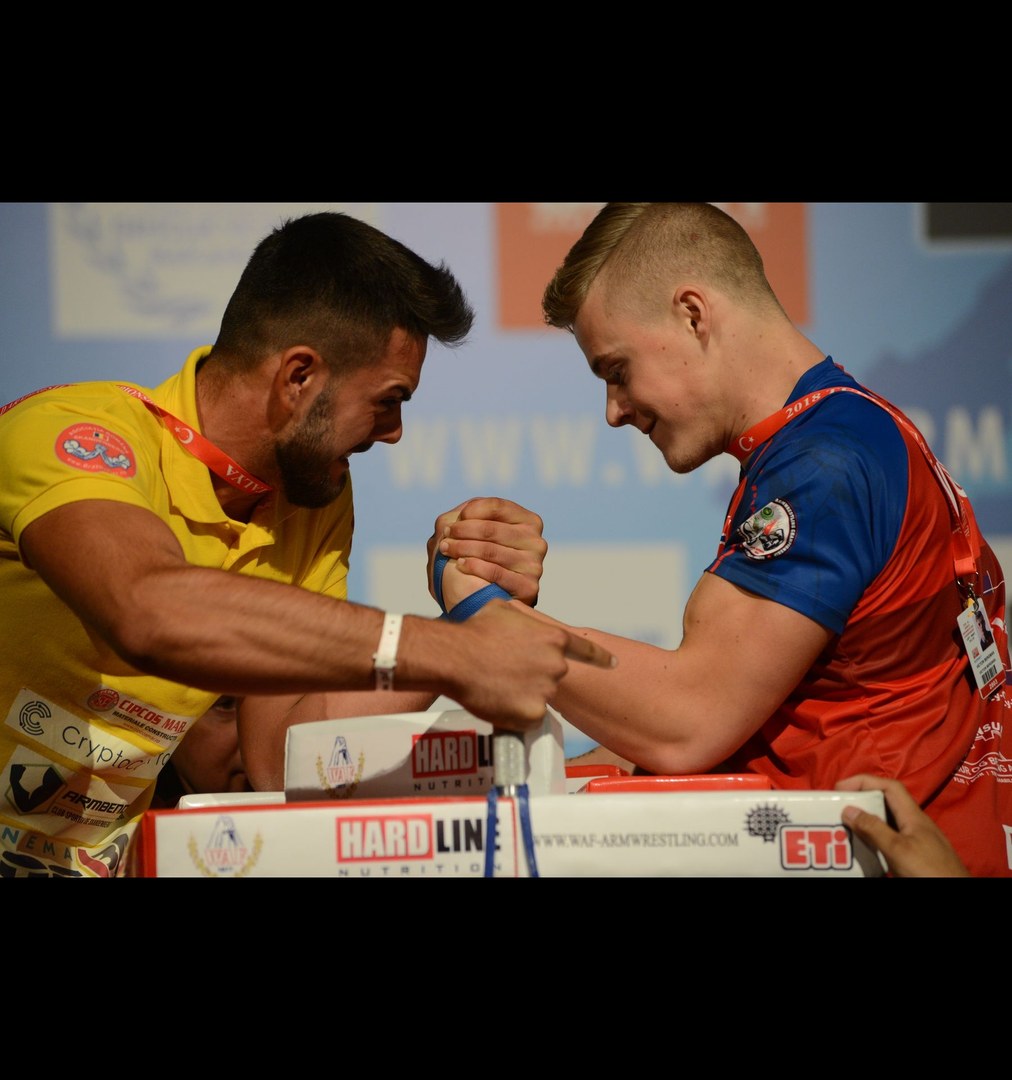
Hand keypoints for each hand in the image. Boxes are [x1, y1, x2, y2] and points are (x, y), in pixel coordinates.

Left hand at [427, 497, 546, 608]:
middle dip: (462, 532)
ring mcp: (534, 565)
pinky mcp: (529, 587)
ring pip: (491, 551)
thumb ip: (469, 516)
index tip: (451, 522)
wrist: (486, 602)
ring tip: (445, 550)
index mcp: (528, 521)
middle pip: (491, 529)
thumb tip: (463, 513)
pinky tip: (460, 565)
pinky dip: (474, 567)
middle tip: (443, 538)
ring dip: (462, 548)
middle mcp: (536, 541)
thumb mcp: (474, 531)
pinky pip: (496, 573)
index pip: (497, 506)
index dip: (471, 511)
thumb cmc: (479, 560)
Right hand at [446, 601, 615, 730]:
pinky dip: (514, 714)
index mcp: (554, 639)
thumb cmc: (475, 629)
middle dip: (535, 676)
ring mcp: (546, 690)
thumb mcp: (504, 610)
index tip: (614, 664)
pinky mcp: (533, 713)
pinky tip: (496, 700)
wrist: (457, 656)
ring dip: (523, 695)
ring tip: (496, 684)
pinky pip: (527, 718)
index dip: (601, 658)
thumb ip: (523, 620)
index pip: (586, 651)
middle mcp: (557, 665)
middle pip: (553, 676)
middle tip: (506, 672)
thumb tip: (518, 621)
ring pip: (539, 697)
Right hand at [836, 774, 969, 877]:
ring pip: (888, 822)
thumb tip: (848, 809)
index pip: (889, 787)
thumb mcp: (898, 850)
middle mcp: (915, 824)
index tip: (841, 788)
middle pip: (886, 803)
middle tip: (840, 809)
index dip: (865, 781)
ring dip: (867, 822)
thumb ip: (874, 829)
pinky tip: (864, 848)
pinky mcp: (916, 854)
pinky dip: (874, 839)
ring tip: (846, 828)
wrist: (954, 892)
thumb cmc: (929, 870)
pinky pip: (891, 839)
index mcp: (913, 815)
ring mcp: (917, 839)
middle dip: (862, 802)